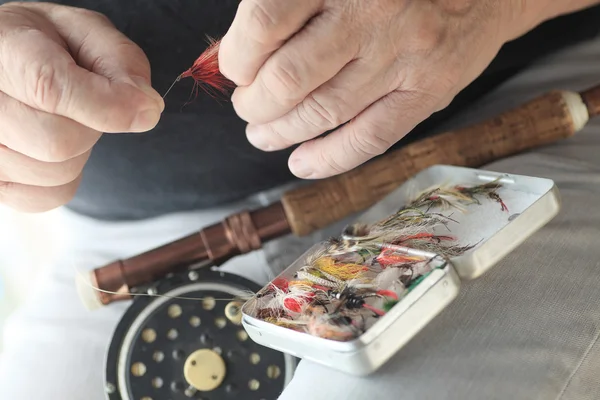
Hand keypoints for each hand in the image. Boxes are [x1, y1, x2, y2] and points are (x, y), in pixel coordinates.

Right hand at [0, 2, 163, 211]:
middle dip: (93, 128)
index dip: (107, 106)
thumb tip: (147, 109)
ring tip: (62, 120)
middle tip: (87, 106)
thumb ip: (121, 64)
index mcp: (2, 49)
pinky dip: (65, 177)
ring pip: (54, 172)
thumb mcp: (87, 32)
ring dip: (80, 152)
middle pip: (57, 142)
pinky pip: (45, 197)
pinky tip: (53, 148)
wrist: (7, 58)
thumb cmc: (48, 44)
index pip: (49, 88)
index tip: (145, 108)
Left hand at [219, 0, 521, 178]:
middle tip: (247, 107)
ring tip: (263, 134)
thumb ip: (289, 5)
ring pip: (323, 112)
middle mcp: (373, 12)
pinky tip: (302, 162)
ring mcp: (404, 56)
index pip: (265, 24)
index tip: (234, 68)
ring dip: (280, 133)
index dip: (237, 57)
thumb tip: (232, 52)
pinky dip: (328, 158)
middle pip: (288, 78)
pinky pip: (369, 138)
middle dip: (254, 104)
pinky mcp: (429, 91)